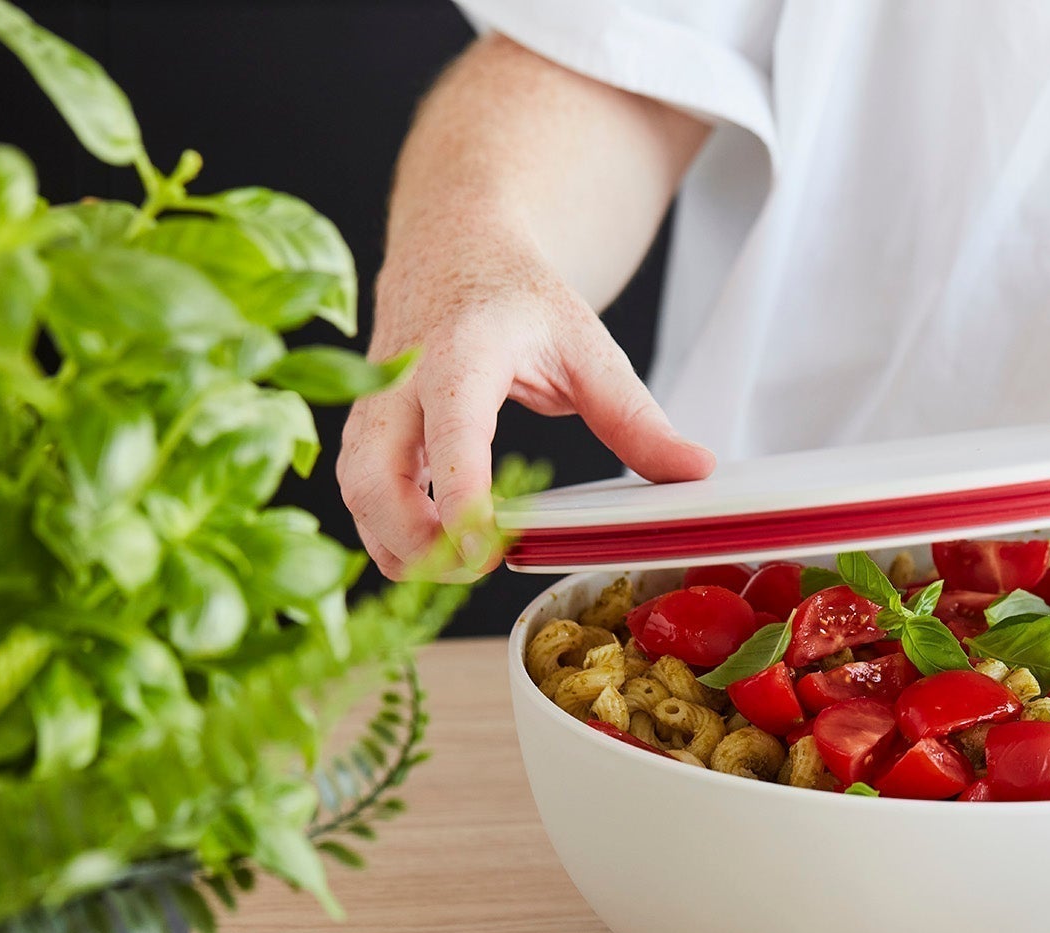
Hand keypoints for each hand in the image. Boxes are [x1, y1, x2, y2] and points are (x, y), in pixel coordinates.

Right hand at [339, 240, 713, 579]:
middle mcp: (401, 379)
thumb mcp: (590, 349)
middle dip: (413, 539)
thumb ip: (637, 418)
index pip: (451, 434)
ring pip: (354, 490)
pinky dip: (387, 530)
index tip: (481, 549)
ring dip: (395, 544)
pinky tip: (432, 550)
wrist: (456, 246)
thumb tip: (695, 471)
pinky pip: (357, 490)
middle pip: (372, 474)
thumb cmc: (522, 300)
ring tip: (457, 569)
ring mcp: (372, 404)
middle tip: (472, 570)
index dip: (459, 499)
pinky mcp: (365, 427)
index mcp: (463, 352)